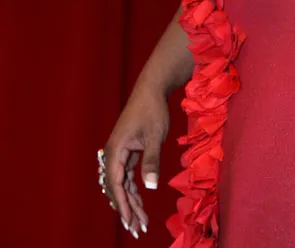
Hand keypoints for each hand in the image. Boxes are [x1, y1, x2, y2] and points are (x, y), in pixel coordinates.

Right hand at [102, 83, 169, 237]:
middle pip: (117, 188)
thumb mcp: (155, 136)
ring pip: (122, 185)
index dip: (122, 205)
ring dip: (130, 203)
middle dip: (127, 210)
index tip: (129, 222)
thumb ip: (151, 161)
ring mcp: (120, 153)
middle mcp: (114, 154)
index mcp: (116, 150)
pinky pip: (127, 177)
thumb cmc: (153, 110)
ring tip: (140, 223)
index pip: (116, 184)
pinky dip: (133, 191)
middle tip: (137, 230)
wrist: (151, 89)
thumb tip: (150, 187)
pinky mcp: (127, 152)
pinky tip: (139, 205)